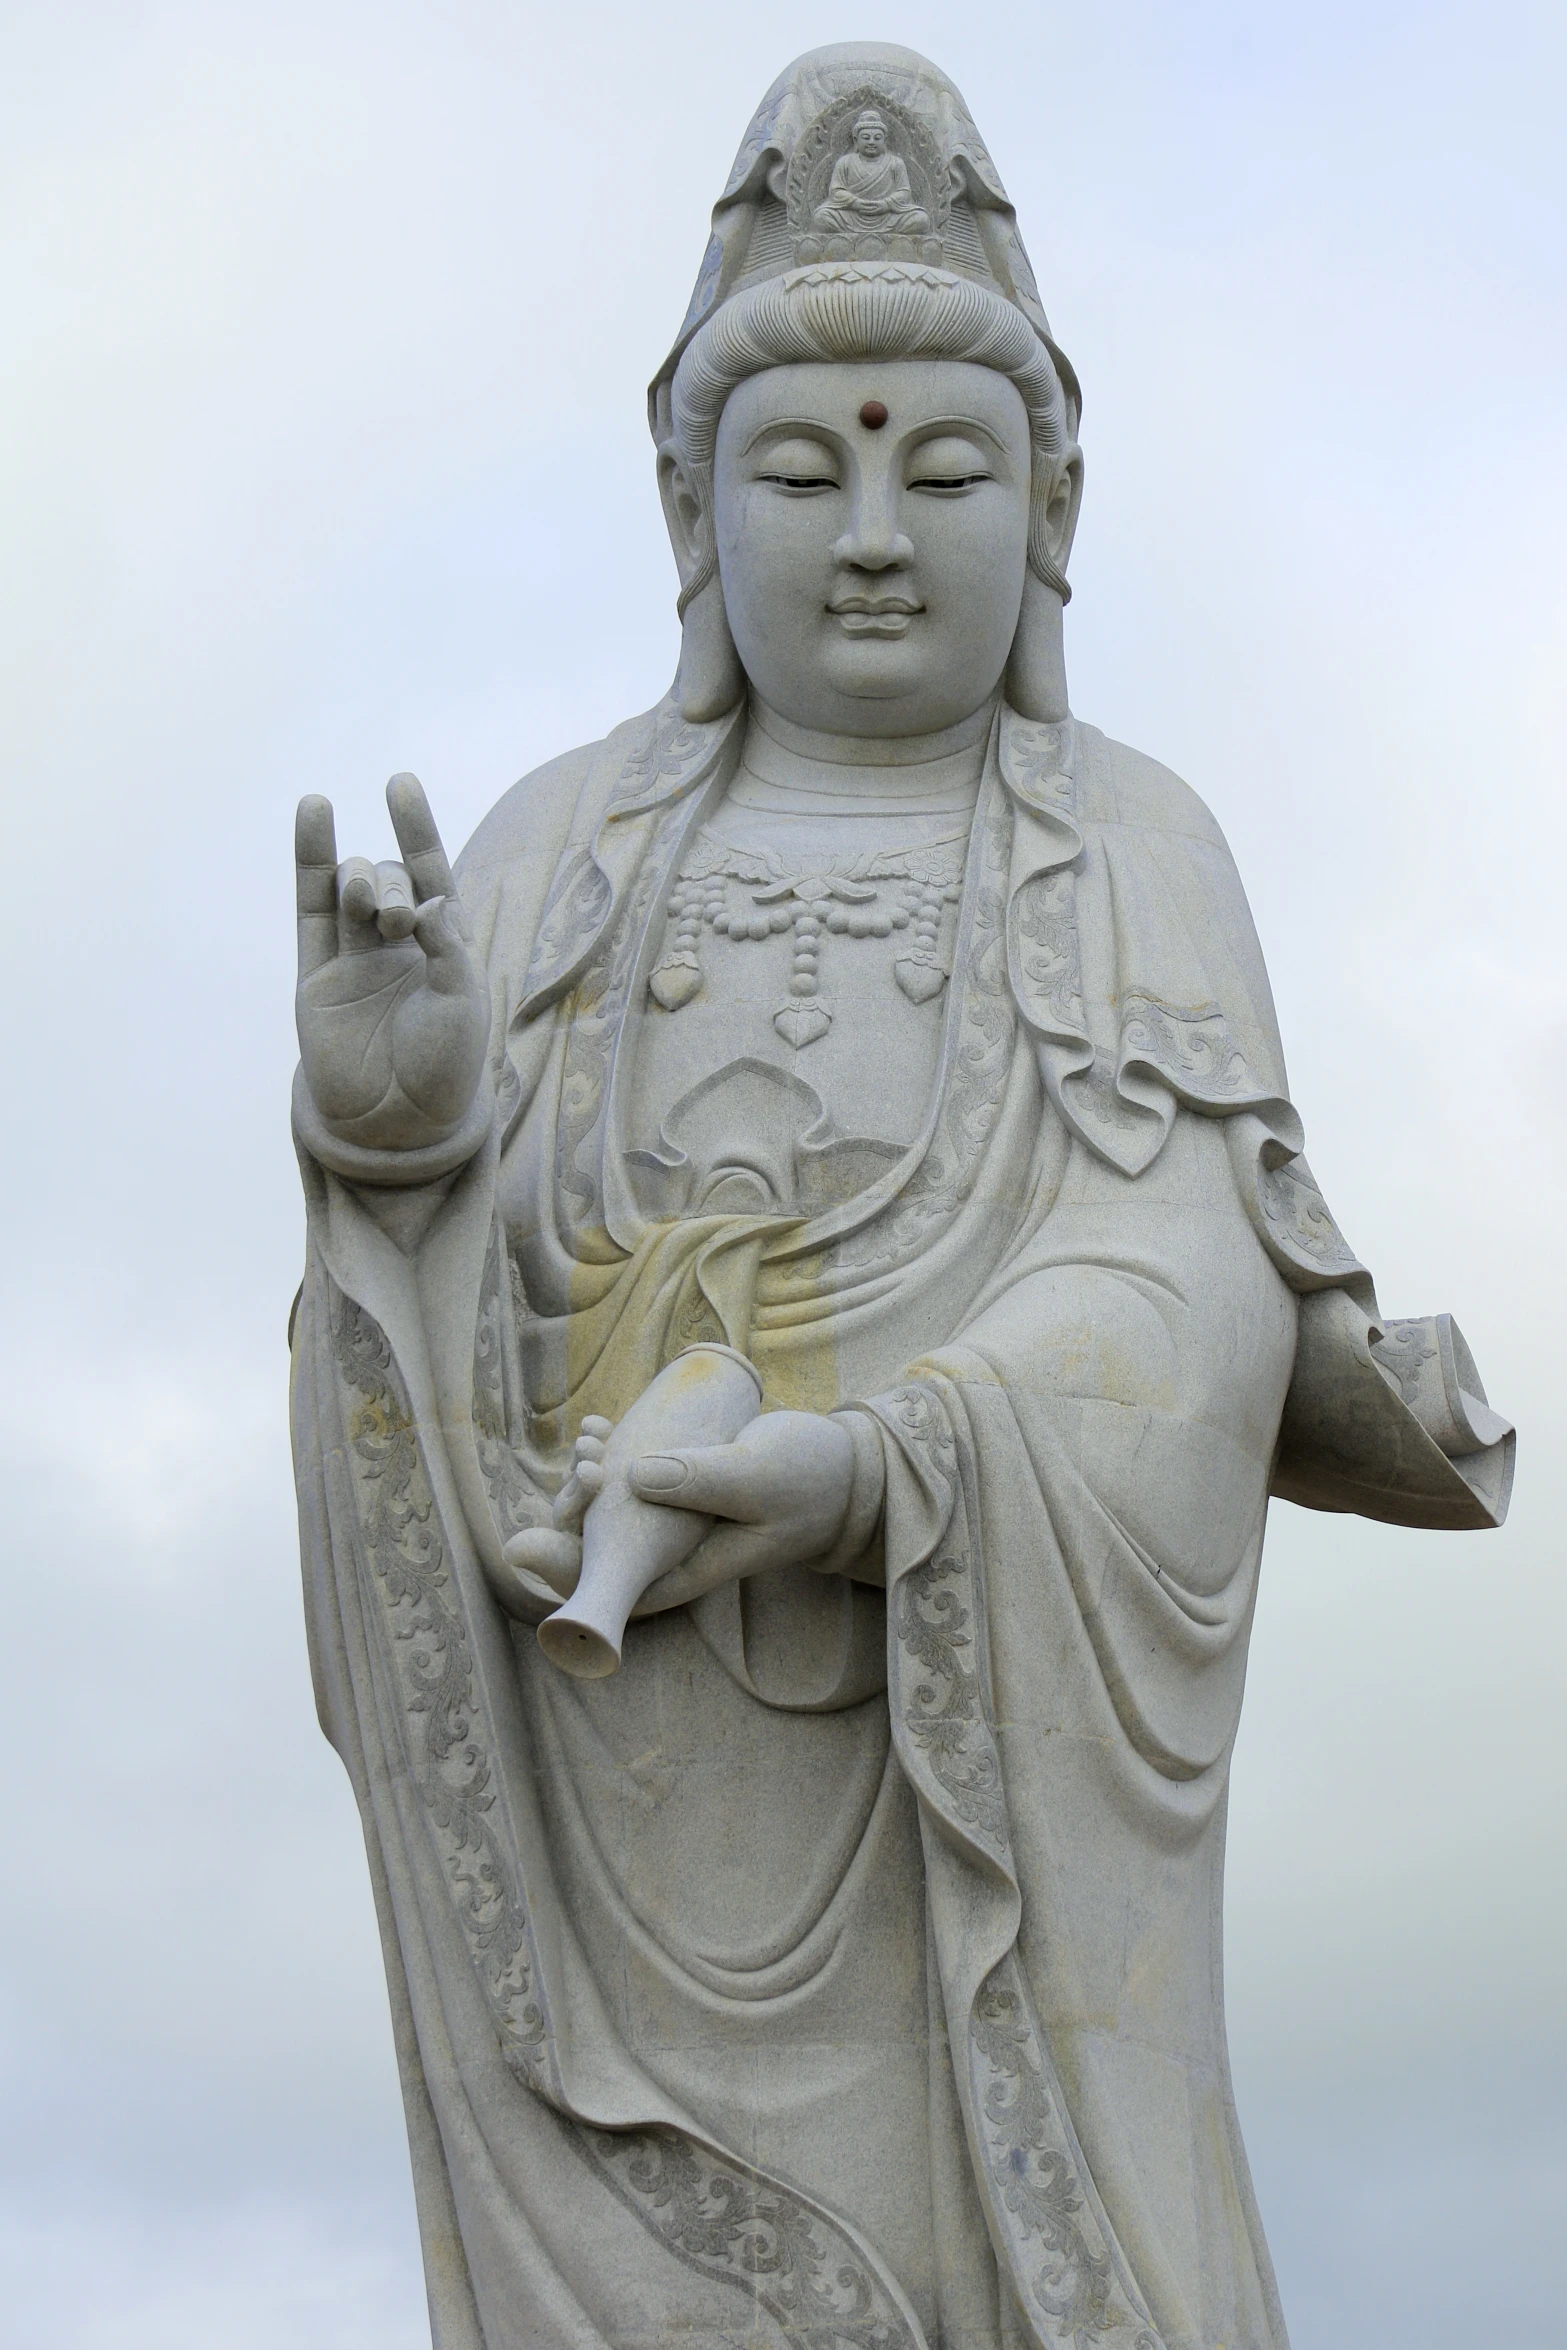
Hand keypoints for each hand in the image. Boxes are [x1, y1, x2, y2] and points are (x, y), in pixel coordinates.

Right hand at [295, 774, 489, 1150]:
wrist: (398, 1124)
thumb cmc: (445, 1067)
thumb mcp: (464, 1001)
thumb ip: (448, 945)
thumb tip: (427, 899)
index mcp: (444, 946)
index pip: (431, 873)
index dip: (416, 829)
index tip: (399, 783)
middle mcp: (399, 946)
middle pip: (391, 881)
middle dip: (395, 886)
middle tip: (401, 924)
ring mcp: (355, 957)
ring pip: (351, 888)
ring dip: (363, 881)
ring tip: (372, 906)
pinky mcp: (318, 974)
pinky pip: (310, 907)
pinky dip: (311, 858)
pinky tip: (313, 809)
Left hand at [503, 1408, 858, 1612]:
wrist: (847, 1473)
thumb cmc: (810, 1480)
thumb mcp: (759, 1475)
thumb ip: (703, 1478)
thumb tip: (632, 1475)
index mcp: (691, 1568)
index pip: (611, 1589)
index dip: (561, 1573)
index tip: (524, 1543)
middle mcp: (675, 1552)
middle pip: (601, 1551)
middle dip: (571, 1511)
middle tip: (581, 1460)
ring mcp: (675, 1524)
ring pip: (611, 1514)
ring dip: (588, 1478)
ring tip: (592, 1435)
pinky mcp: (680, 1492)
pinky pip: (630, 1484)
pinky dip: (610, 1459)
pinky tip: (602, 1426)